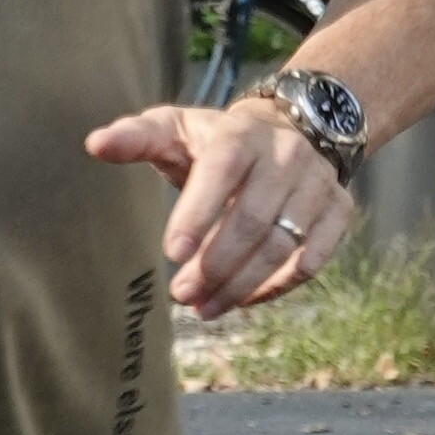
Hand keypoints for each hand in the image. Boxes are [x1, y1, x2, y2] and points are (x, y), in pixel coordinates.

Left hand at [85, 90, 352, 312]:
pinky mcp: (338, 209)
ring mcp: (317, 183)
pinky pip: (313, 258)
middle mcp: (286, 156)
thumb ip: (135, 138)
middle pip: (251, 219)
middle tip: (181, 293)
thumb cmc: (217, 139)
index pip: (221, 173)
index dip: (197, 213)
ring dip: (241, 284)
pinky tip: (244, 300)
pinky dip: (279, 286)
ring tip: (204, 307)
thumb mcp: (175, 129)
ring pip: (282, 245)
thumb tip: (95, 144)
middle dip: (214, 264)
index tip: (171, 253)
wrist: (293, 127)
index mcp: (240, 134)